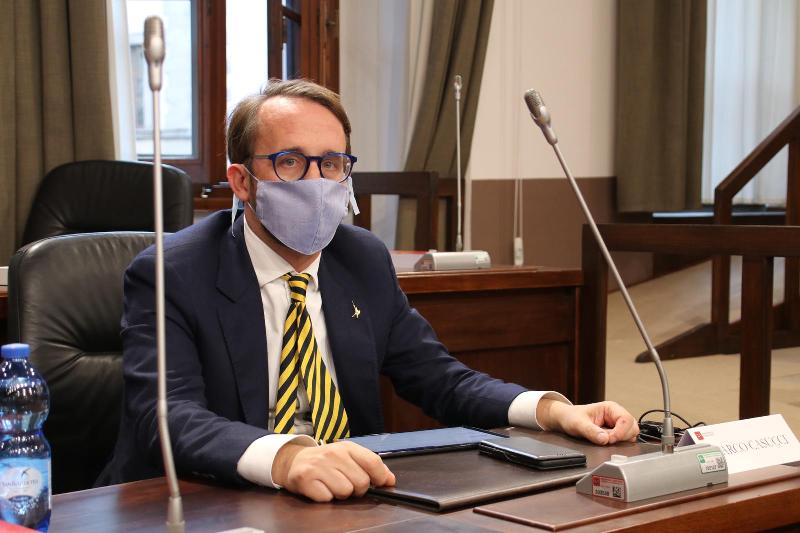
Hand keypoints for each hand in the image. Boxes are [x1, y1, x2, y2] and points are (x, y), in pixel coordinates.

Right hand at [272, 441, 395, 501]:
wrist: (294, 461)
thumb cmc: (326, 462)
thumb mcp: (348, 457)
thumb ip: (370, 466)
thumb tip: (390, 480)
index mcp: (347, 447)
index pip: (373, 462)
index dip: (380, 477)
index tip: (379, 484)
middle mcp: (333, 454)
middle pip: (361, 482)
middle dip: (356, 489)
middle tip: (346, 483)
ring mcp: (319, 466)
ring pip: (345, 491)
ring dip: (340, 494)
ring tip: (332, 485)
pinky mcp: (305, 479)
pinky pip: (327, 498)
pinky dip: (325, 498)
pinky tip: (320, 489)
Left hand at [538, 400, 638, 444]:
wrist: (565, 419)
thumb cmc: (571, 417)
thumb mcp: (578, 424)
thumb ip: (590, 431)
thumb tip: (604, 439)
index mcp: (610, 408)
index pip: (626, 419)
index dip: (620, 432)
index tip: (609, 439)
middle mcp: (616, 415)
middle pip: (632, 427)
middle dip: (622, 437)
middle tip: (607, 441)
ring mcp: (617, 424)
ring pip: (631, 434)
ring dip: (621, 440)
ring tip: (605, 440)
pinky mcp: (615, 433)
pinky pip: (625, 440)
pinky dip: (619, 443)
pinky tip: (607, 442)